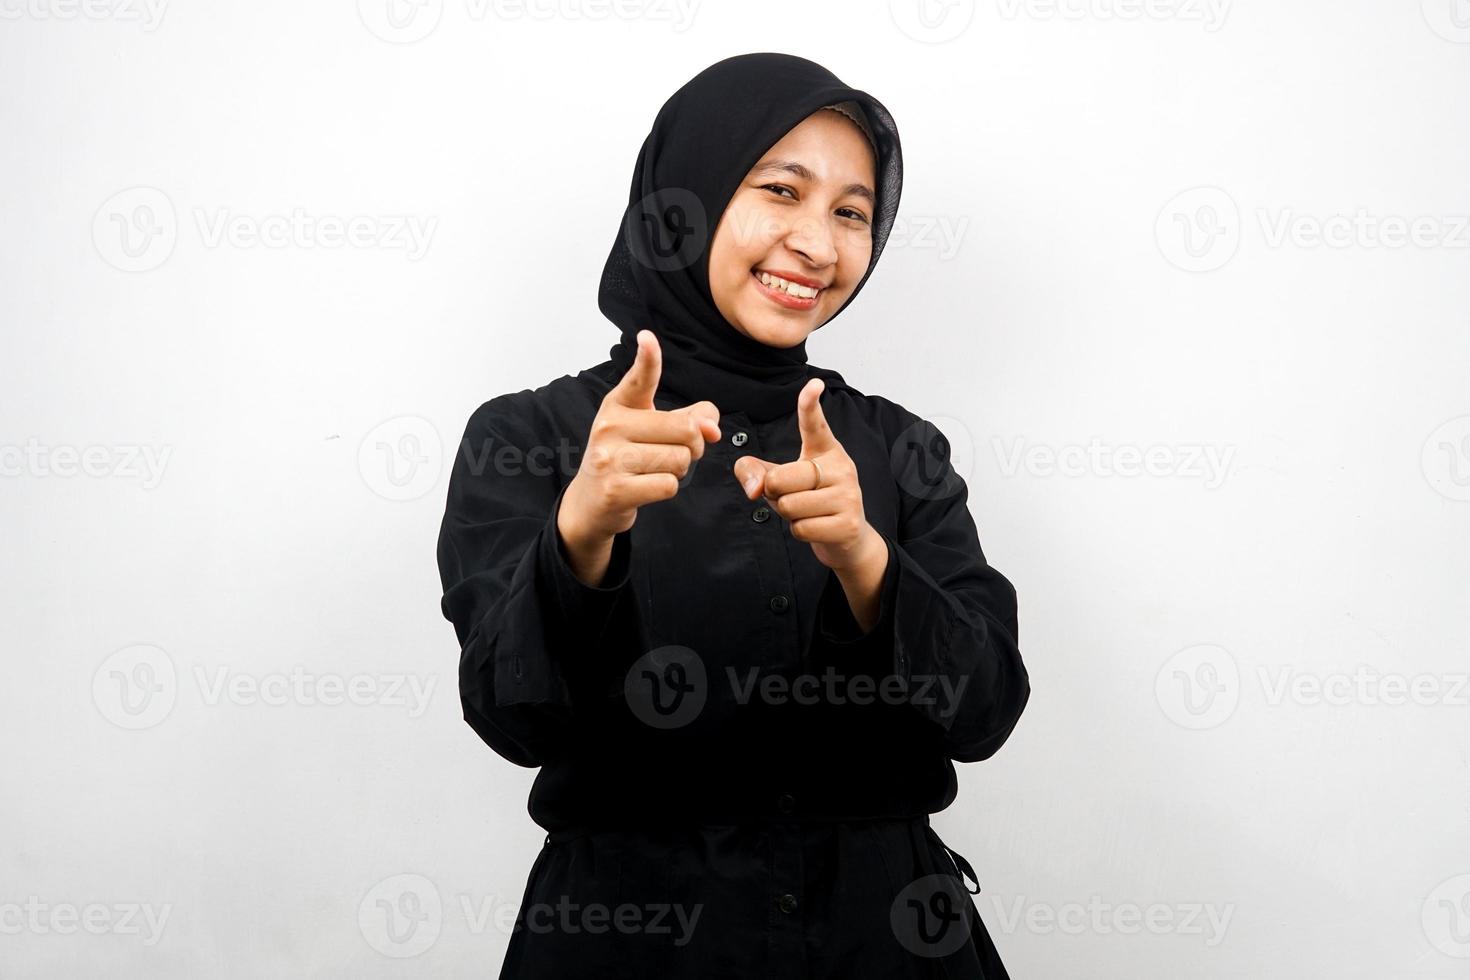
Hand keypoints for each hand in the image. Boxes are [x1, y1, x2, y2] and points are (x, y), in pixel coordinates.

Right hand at [559, 330, 720, 575]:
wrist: (590, 502)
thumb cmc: (627, 459)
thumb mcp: (651, 431)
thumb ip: (689, 418)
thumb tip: (713, 427)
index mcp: (619, 405)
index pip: (639, 379)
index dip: (647, 359)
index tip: (648, 338)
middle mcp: (610, 426)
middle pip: (685, 430)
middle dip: (693, 446)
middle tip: (674, 452)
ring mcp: (610, 458)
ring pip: (680, 460)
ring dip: (678, 470)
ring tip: (653, 470)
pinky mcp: (616, 490)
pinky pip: (669, 484)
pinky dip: (667, 488)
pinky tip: (647, 487)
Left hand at [731, 377, 882, 573]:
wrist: (849, 538)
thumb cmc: (812, 502)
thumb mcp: (782, 481)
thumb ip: (755, 473)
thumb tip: (753, 487)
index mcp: (826, 451)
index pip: (815, 425)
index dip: (810, 405)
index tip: (813, 384)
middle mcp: (841, 467)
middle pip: (782, 478)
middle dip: (774, 493)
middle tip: (792, 496)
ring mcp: (848, 495)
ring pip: (790, 505)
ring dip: (788, 515)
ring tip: (806, 512)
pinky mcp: (847, 523)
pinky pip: (801, 528)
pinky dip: (799, 531)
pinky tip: (815, 526)